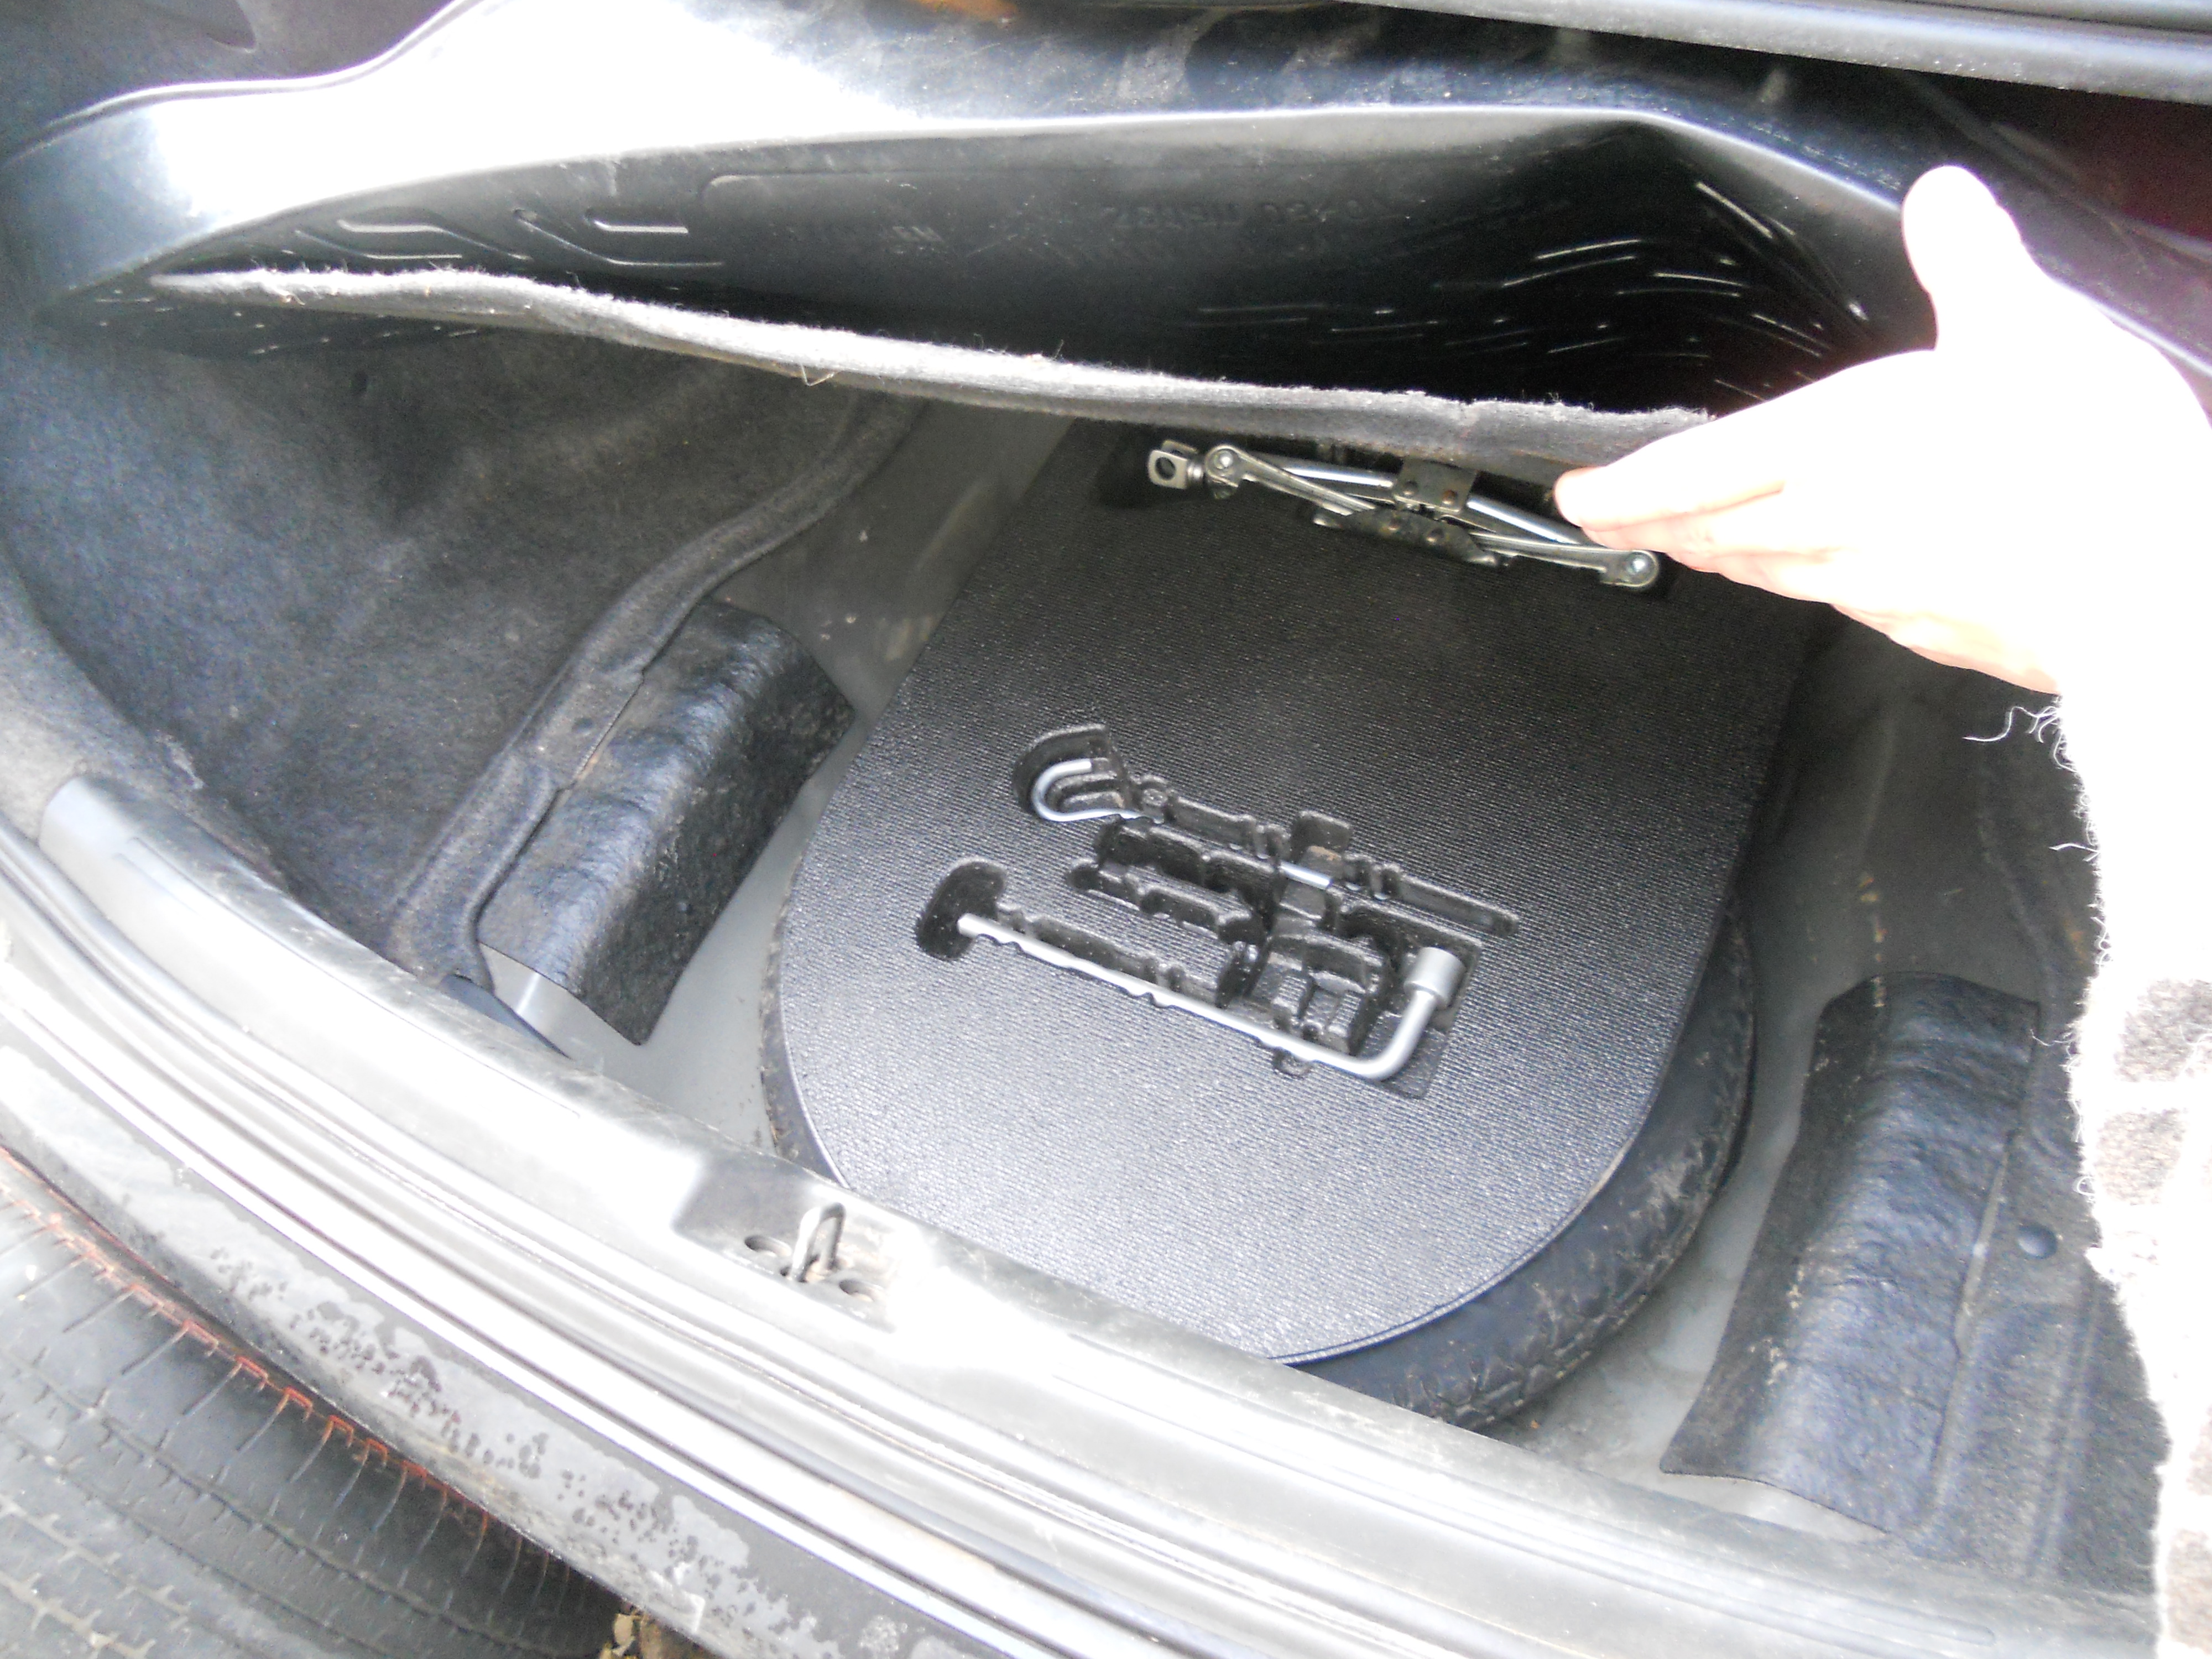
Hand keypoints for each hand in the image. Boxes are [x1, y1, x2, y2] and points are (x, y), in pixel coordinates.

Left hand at [1551, 167, 2211, 693]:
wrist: (2158, 591)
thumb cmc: (2087, 470)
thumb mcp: (2025, 327)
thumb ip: (1970, 263)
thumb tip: (1940, 202)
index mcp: (1835, 450)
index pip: (1692, 472)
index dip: (1624, 486)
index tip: (1579, 498)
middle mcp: (1836, 527)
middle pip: (1716, 532)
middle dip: (1659, 528)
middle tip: (1621, 528)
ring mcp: (1882, 587)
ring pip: (1773, 575)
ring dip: (1726, 560)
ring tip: (1699, 550)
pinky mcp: (1935, 628)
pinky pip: (1850, 606)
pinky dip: (1818, 590)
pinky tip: (1827, 587)